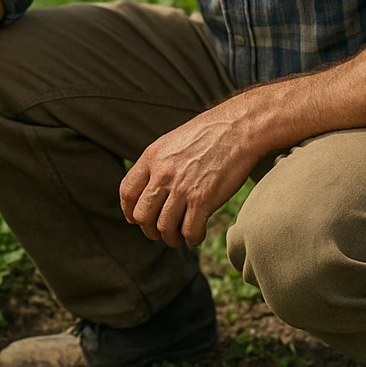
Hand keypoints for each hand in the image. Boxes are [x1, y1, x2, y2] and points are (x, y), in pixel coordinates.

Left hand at [119, 104, 258, 247]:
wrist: (238, 128)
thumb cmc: (209, 133)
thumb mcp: (173, 141)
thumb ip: (159, 164)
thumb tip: (151, 189)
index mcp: (152, 157)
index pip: (127, 192)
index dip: (129, 211)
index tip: (136, 219)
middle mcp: (163, 173)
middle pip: (142, 215)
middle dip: (149, 230)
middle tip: (161, 232)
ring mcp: (182, 188)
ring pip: (164, 228)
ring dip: (171, 238)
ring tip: (179, 236)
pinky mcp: (203, 200)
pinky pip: (190, 231)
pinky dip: (192, 238)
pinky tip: (196, 234)